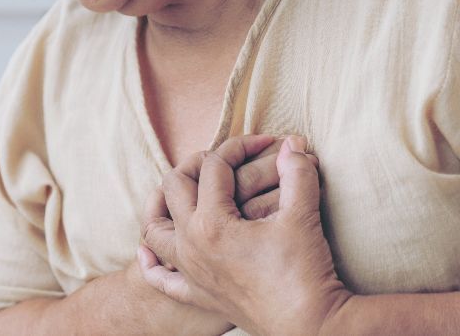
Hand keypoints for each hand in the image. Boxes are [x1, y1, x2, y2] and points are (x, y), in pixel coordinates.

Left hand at [139, 137, 351, 335]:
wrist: (312, 328)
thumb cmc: (306, 272)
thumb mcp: (303, 216)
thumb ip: (297, 174)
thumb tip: (293, 144)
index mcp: (211, 223)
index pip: (214, 167)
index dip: (239, 147)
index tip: (266, 143)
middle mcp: (190, 244)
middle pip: (174, 186)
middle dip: (196, 165)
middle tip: (225, 160)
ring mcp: (190, 271)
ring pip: (155, 229)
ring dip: (163, 205)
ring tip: (183, 192)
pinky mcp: (198, 295)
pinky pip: (161, 278)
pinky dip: (151, 262)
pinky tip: (148, 251)